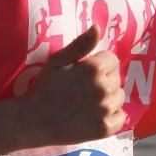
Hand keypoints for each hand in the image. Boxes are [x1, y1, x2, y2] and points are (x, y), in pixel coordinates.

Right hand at [24, 25, 125, 144]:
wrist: (35, 120)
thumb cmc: (44, 88)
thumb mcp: (58, 60)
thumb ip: (80, 44)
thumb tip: (97, 27)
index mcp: (93, 69)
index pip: (112, 59)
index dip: (100, 63)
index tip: (86, 71)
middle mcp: (103, 88)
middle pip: (117, 77)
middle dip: (104, 79)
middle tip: (85, 87)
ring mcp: (105, 109)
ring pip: (119, 96)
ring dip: (109, 97)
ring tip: (89, 101)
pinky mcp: (105, 128)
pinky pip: (121, 117)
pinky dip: (112, 116)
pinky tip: (96, 114)